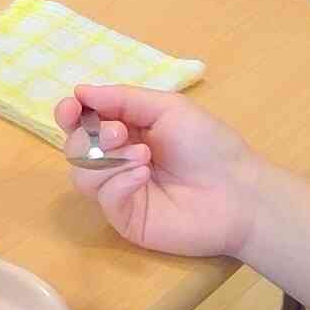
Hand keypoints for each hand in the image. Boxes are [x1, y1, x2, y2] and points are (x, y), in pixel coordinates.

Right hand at [59, 85, 265, 262]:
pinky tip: (143, 176)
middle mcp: (117, 159)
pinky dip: (118, 182)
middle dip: (90, 135)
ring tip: (143, 155)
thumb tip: (80, 91)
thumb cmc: (209, 145)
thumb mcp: (168, 108)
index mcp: (126, 129)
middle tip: (120, 132)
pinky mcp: (126, 218)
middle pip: (74, 147)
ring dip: (107, 159)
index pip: (82, 121)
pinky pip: (103, 197)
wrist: (239, 192)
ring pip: (81, 174)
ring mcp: (119, 191)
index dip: (70, 113)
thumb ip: (123, 98)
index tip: (72, 107)